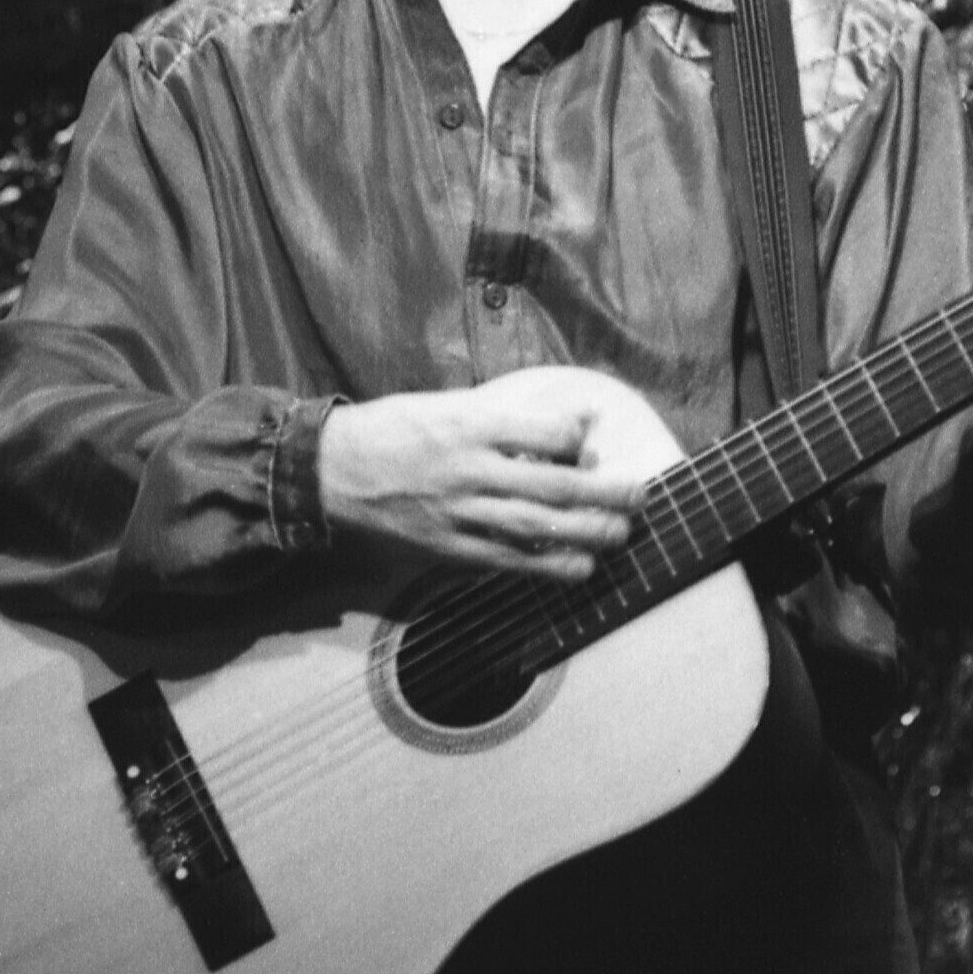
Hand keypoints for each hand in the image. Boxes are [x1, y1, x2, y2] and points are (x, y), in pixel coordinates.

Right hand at [317, 366, 662, 580]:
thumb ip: (505, 419)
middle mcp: (470, 468)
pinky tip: (580, 567)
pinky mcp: (448, 547)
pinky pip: (507, 560)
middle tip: (641, 495)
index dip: (577, 438)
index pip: (544, 433)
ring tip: (622, 533)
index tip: (591, 441)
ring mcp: (459, 512)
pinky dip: (548, 565)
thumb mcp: (446, 406)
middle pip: (553, 483)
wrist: (331, 471)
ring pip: (537, 525)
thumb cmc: (393, 429)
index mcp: (470, 424)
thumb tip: (568, 429)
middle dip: (604, 491)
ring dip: (587, 531)